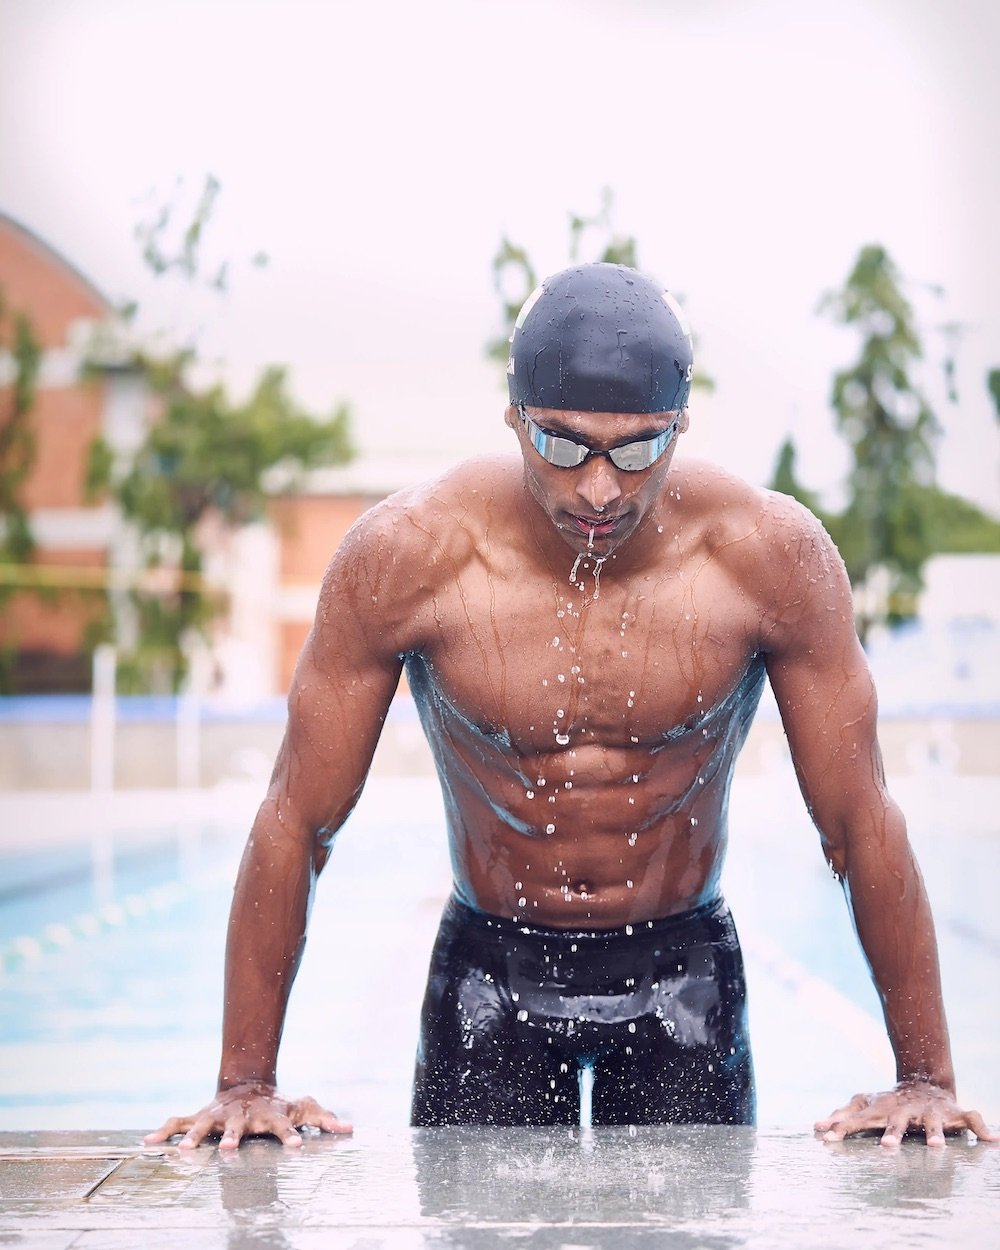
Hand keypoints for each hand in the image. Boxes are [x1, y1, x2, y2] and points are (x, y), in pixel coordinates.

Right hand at [143, 1082, 352, 1149]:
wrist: (249, 1084)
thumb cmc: (279, 1104)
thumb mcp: (305, 1106)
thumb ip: (325, 1118)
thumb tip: (350, 1130)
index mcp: (269, 1117)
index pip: (283, 1127)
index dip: (290, 1136)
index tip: (296, 1147)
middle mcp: (242, 1116)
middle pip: (237, 1128)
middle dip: (232, 1138)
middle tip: (227, 1151)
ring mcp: (219, 1116)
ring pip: (203, 1125)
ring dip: (193, 1137)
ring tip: (182, 1151)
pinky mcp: (201, 1116)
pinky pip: (178, 1121)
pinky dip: (163, 1130)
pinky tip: (147, 1141)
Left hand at [815, 1081, 998, 1146]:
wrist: (923, 1083)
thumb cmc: (888, 1102)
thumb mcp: (864, 1105)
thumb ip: (841, 1115)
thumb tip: (815, 1127)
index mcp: (883, 1110)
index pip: (859, 1119)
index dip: (844, 1127)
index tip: (827, 1137)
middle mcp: (905, 1112)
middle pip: (897, 1123)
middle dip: (893, 1134)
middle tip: (887, 1148)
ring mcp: (930, 1113)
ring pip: (935, 1125)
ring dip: (936, 1136)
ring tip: (937, 1149)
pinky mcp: (954, 1114)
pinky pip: (972, 1120)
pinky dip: (983, 1129)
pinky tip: (993, 1141)